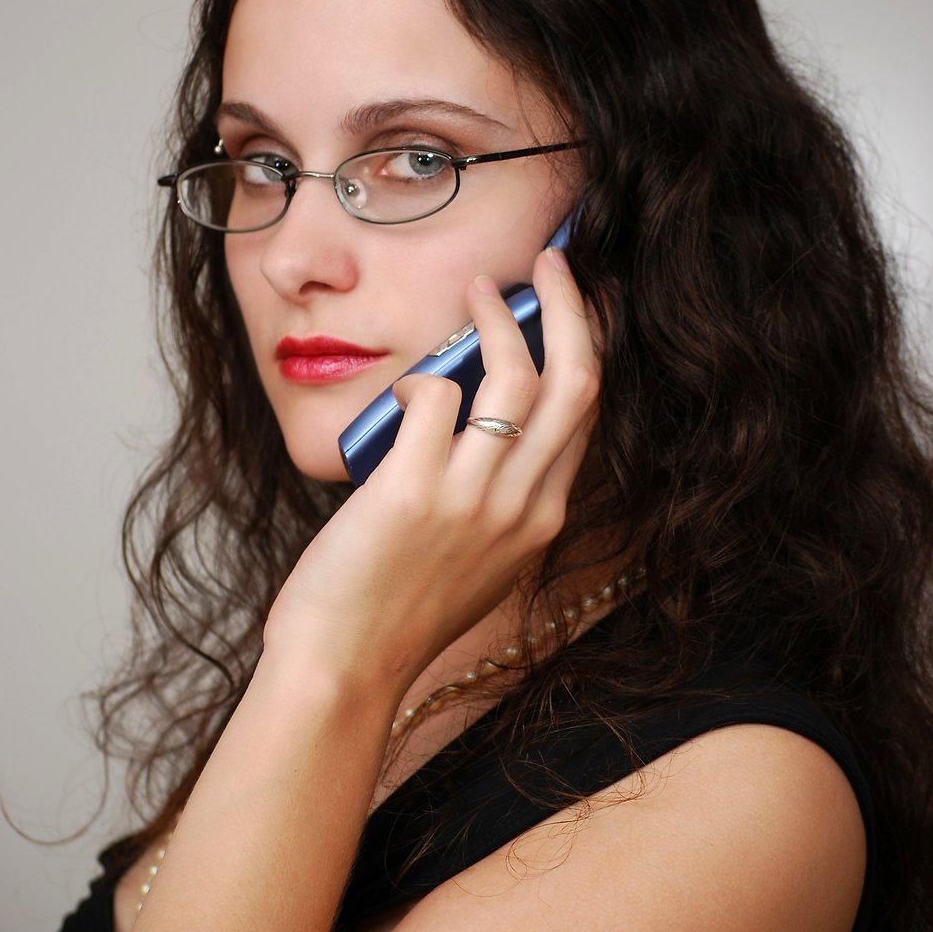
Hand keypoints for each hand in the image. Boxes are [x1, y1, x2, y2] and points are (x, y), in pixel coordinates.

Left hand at [264, 246, 599, 697]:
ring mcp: (472, 498)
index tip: (571, 305)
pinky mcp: (414, 490)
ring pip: (514, 376)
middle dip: (570, 307)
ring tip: (472, 292)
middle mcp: (521, 506)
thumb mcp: (480, 561)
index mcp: (542, 521)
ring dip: (495, 318)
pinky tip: (398, 394)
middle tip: (549, 264)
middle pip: (575, 381)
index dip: (584, 345)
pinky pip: (434, 397)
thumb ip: (498, 500)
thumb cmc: (399, 612)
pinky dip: (419, 380)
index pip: (587, 414)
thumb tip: (478, 420)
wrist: (345, 667)